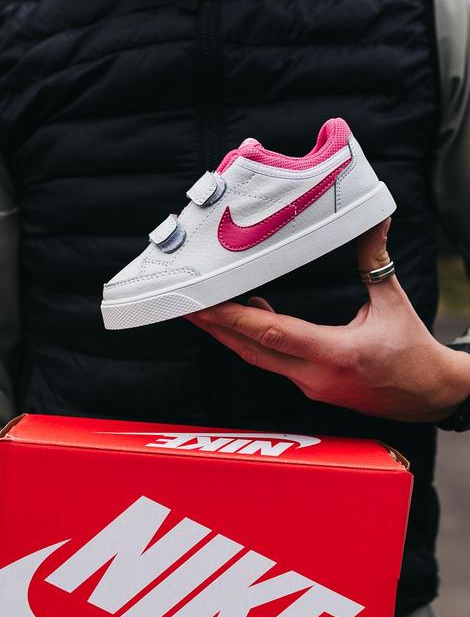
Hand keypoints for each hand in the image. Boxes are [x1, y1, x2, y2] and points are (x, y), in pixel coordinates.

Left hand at [187, 219, 469, 422]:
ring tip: (207, 310)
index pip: (272, 334)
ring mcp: (311, 386)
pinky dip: (256, 341)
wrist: (428, 395)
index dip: (234, 320)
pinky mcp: (312, 388)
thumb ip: (374, 262)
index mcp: (335, 354)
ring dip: (232, 335)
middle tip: (187, 306)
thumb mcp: (393, 303)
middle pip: (252, 351)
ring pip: (260, 359)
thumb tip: (374, 222)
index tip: (205, 306)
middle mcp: (315, 376)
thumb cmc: (413, 354)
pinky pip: (274, 363)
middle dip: (216, 328)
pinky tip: (251, 319)